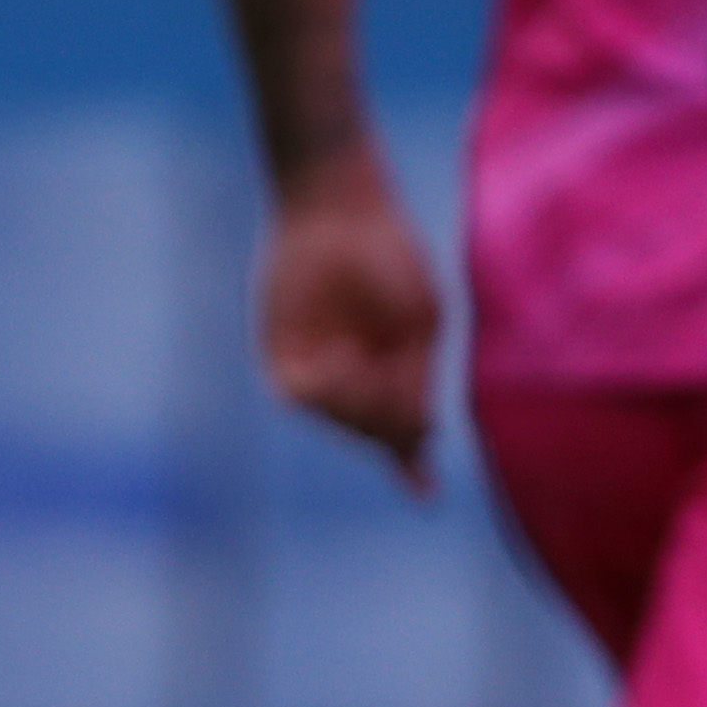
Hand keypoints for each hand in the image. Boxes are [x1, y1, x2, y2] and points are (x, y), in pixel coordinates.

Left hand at [261, 169, 443, 488]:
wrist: (339, 208)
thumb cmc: (390, 257)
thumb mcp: (422, 321)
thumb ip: (418, 380)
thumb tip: (421, 437)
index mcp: (393, 372)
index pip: (401, 432)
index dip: (412, 466)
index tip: (426, 498)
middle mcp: (353, 378)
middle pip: (375, 433)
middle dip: (391, 420)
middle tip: (399, 373)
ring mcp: (317, 369)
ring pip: (339, 420)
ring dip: (360, 404)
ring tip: (366, 360)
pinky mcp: (280, 354)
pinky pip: (300, 396)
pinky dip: (326, 391)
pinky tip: (341, 360)